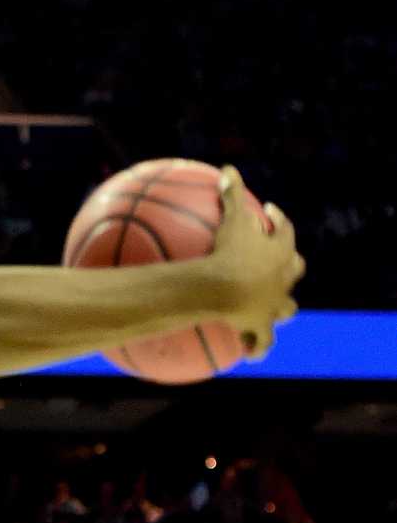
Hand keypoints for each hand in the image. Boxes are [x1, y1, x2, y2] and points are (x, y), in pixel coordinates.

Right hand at [209, 165, 303, 359]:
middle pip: (294, 270)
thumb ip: (232, 194)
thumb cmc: (231, 251)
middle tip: (279, 262)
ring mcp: (273, 305)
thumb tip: (227, 168)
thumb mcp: (232, 217)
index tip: (271, 212)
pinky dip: (258, 347)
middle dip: (289, 266)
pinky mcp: (260, 326)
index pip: (285, 231)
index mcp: (280, 251)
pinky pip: (261, 341)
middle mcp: (283, 279)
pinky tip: (252, 354)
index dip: (279, 220)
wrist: (227, 289)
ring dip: (281, 307)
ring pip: (286, 308)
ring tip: (274, 310)